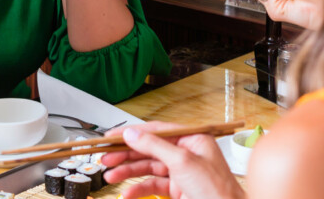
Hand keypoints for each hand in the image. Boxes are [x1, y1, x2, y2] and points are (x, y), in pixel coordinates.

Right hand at [101, 122, 244, 198]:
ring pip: (147, 167)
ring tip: (110, 175)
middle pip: (149, 149)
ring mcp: (181, 172)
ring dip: (127, 172)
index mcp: (193, 139)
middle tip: (105, 156)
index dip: (132, 133)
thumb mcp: (183, 162)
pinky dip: (137, 189)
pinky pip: (152, 185)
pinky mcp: (177, 189)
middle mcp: (186, 153)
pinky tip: (127, 192)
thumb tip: (133, 134)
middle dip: (126, 154)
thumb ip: (155, 146)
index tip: (111, 136)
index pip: (156, 130)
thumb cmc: (217, 190)